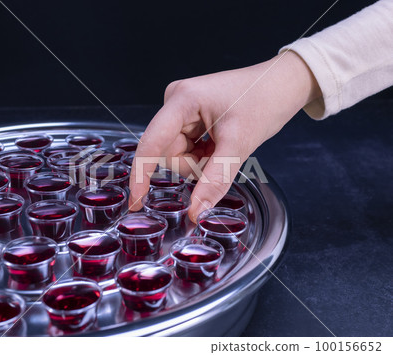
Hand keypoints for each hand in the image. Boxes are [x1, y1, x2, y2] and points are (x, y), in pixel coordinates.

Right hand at [128, 51, 320, 221]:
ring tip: (223, 147)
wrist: (281, 86)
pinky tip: (220, 144)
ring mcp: (181, 110)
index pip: (152, 143)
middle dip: (193, 164)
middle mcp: (175, 103)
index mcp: (182, 100)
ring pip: (178, 155)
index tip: (135, 202)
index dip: (141, 174)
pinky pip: (187, 149)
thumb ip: (215, 179)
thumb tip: (196, 212)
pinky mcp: (189, 118)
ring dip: (200, 161)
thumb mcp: (239, 144)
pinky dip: (203, 156)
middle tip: (219, 155)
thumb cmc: (264, 102)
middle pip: (168, 153)